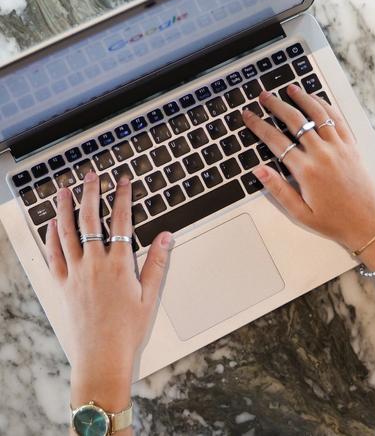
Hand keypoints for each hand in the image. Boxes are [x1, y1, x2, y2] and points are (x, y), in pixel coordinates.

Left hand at [45, 172, 170, 409]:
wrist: (102, 355)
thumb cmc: (127, 328)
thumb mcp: (150, 295)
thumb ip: (157, 262)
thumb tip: (166, 236)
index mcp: (119, 264)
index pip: (121, 221)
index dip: (122, 197)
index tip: (122, 180)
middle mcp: (95, 264)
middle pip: (90, 220)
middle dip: (91, 193)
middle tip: (91, 175)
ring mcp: (76, 273)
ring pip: (67, 233)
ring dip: (65, 208)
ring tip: (64, 190)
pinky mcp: (64, 284)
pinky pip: (54, 255)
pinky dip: (51, 237)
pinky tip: (51, 224)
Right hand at [242, 85, 374, 251]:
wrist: (368, 223)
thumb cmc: (334, 221)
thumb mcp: (300, 212)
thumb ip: (278, 190)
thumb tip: (259, 171)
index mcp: (306, 170)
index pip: (275, 141)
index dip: (259, 125)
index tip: (248, 116)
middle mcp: (322, 153)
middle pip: (294, 120)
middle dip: (276, 105)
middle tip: (264, 96)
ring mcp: (339, 147)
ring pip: (317, 114)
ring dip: (302, 98)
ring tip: (290, 88)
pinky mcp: (351, 146)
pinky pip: (337, 119)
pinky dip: (326, 106)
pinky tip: (317, 99)